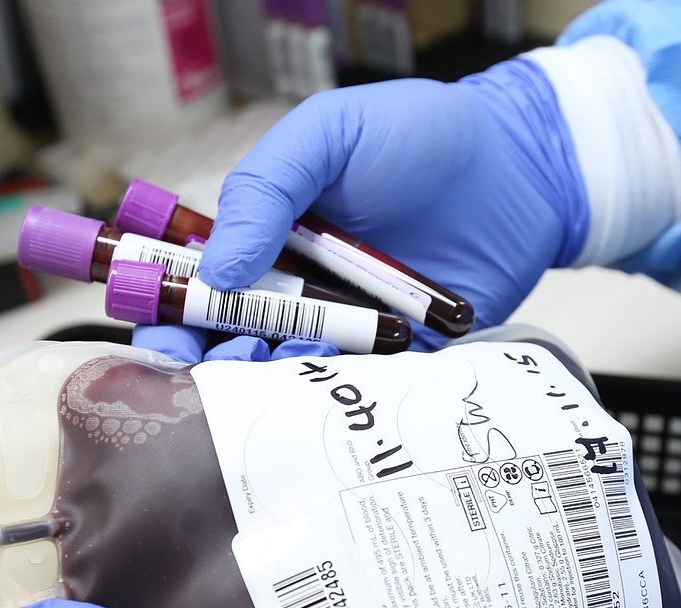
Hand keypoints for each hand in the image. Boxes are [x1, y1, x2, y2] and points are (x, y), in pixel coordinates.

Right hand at [133, 59, 585, 358]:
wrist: (517, 164)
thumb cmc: (415, 136)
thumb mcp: (326, 136)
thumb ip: (265, 189)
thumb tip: (215, 268)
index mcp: (265, 239)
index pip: (201, 288)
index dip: (173, 321)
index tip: (162, 347)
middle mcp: (300, 290)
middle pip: (239, 344)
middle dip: (217, 369)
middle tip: (216, 376)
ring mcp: (350, 327)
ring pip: (294, 375)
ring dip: (274, 384)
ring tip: (277, 365)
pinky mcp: (401, 359)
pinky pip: (362, 391)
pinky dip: (341, 398)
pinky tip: (332, 389)